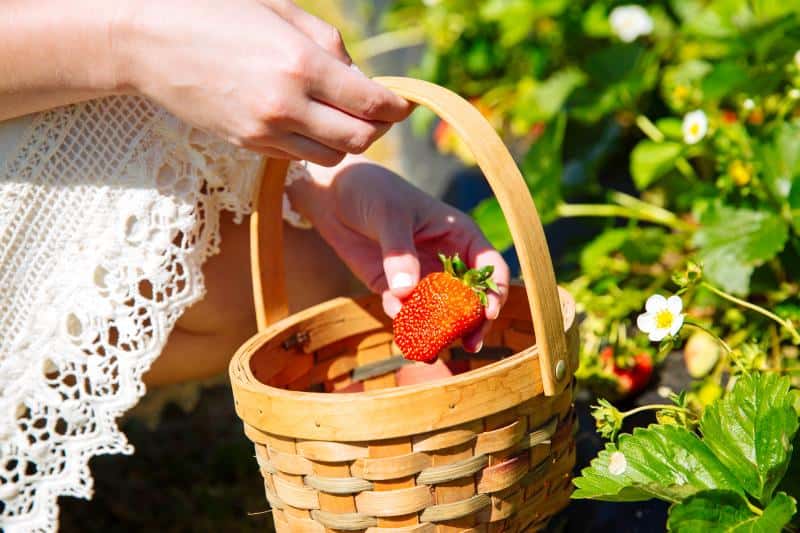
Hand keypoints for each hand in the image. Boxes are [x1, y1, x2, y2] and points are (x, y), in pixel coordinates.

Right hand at [111, 0, 411, 164]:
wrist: (147, 42)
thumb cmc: (215, 11)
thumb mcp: (280, 10)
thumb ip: (329, 44)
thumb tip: (359, 77)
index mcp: (300, 64)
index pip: (371, 103)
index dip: (396, 107)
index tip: (403, 103)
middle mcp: (286, 106)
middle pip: (360, 140)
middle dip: (378, 128)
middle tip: (378, 112)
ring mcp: (265, 132)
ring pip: (333, 157)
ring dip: (348, 141)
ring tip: (342, 116)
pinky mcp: (247, 146)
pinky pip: (299, 157)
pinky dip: (315, 145)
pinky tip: (308, 121)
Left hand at [289, 156, 509, 351]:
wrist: (333, 195)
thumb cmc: (372, 191)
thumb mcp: (389, 215)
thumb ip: (399, 253)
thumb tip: (406, 292)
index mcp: (458, 234)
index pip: (489, 264)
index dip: (494, 289)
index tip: (490, 312)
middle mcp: (445, 259)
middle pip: (470, 297)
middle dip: (473, 322)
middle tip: (470, 344)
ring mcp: (421, 276)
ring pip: (440, 311)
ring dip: (439, 330)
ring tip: (432, 348)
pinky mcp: (393, 288)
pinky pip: (405, 312)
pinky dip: (405, 323)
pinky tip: (399, 325)